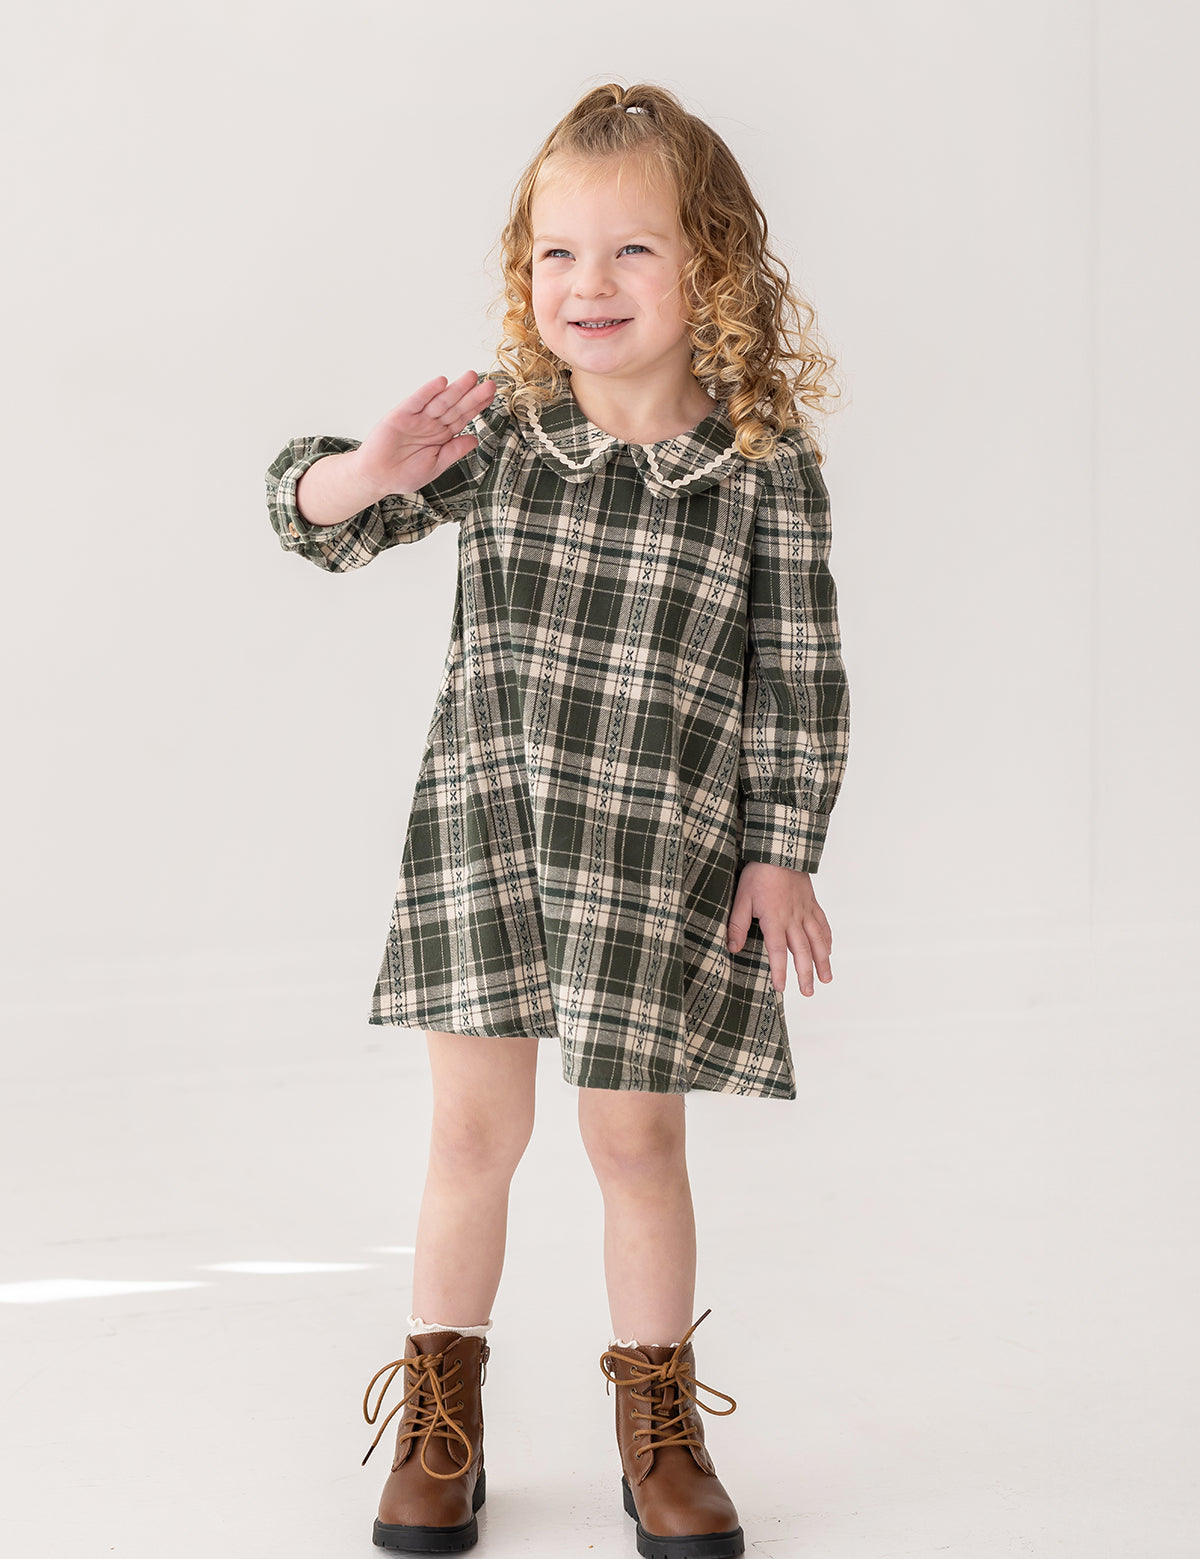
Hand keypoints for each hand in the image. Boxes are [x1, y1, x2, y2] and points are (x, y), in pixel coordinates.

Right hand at [353, 370, 496, 499]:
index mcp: (442, 435)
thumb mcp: (436, 466)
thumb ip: (454, 451)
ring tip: (471, 377)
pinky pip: (416, 401)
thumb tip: (475, 439)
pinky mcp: (400, 415)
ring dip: (455, 389)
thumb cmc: (405, 474)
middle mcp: (432, 424)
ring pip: (440, 401)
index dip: (478, 406)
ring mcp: (417, 418)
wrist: (377, 478)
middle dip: (472, 395)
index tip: (492, 395)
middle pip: (456, 407)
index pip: (463, 417)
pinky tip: (441, 382)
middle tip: (490, 383)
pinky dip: (428, 391)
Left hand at [726, 861, 832, 996]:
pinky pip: (822, 924)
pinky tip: (829, 950)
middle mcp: (794, 918)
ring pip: (817, 941)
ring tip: (826, 979)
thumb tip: (733, 948)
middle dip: (805, 974)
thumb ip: (737, 925)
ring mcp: (805, 911)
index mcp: (775, 919)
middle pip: (802, 951)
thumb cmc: (758, 873)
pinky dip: (827, 939)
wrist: (780, 849)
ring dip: (822, 961)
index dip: (779, 971)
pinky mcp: (812, 903)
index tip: (781, 988)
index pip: (777, 952)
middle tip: (808, 992)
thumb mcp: (741, 898)